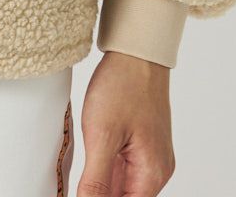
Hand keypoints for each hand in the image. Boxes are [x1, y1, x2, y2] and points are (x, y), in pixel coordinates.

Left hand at [78, 51, 174, 195]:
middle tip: (80, 178)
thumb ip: (95, 179)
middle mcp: (155, 169)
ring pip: (122, 184)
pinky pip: (122, 166)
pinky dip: (105, 167)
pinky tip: (89, 159)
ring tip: (83, 171)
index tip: (82, 191)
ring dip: (101, 183)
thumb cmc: (124, 86)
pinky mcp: (141, 143)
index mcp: (151, 174)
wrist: (136, 52)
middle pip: (124, 196)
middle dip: (99, 193)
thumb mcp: (102, 135)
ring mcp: (149, 155)